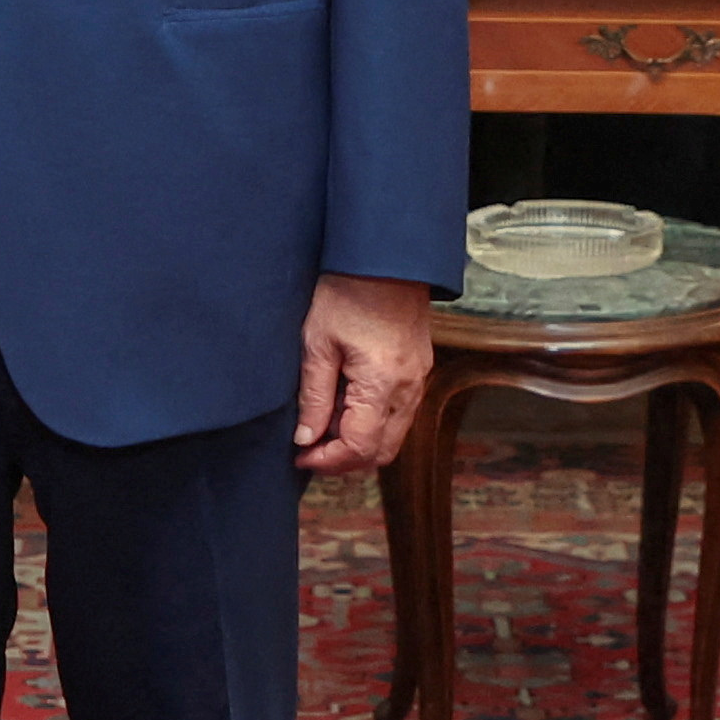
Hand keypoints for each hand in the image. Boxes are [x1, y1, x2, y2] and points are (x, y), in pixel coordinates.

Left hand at [293, 271, 434, 473]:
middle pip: (382, 451)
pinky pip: (399, 415)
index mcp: (381, 383)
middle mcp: (408, 389)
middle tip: (310, 448)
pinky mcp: (418, 371)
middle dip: (344, 459)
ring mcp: (418, 381)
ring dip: (359, 441)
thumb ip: (313, 397)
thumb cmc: (347, 293)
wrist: (385, 258)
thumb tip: (306, 438)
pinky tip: (346, 406)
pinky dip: (373, 423)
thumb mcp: (317, 344)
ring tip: (324, 425)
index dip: (328, 460)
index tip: (301, 455)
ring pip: (393, 436)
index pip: (360, 446)